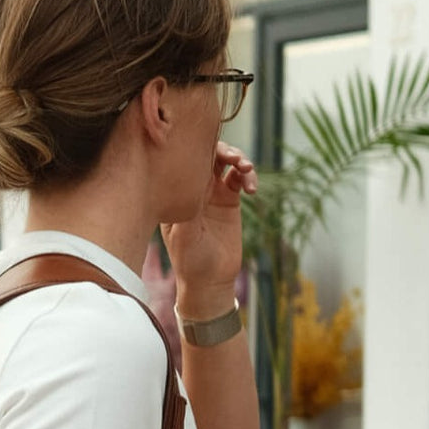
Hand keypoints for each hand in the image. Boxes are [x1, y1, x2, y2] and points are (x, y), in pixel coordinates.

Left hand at [162, 141, 257, 310]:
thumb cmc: (189, 260)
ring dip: (239, 159)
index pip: (185, 160)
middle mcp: (193, 187)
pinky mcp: (230, 200)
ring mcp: (212, 192)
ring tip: (247, 169)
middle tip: (235, 159)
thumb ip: (188, 207)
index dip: (198, 148)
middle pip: (207, 154)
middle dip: (223, 150)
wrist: (211, 280)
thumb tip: (192, 178)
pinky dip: (248, 177)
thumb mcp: (184, 235)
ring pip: (226, 162)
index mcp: (176, 191)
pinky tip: (252, 188)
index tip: (212, 152)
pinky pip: (240, 178)